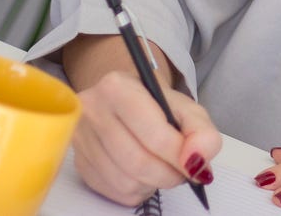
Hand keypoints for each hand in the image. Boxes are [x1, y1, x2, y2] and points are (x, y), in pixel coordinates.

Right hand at [71, 69, 223, 204]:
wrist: (124, 100)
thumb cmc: (155, 103)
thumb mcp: (185, 107)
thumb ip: (201, 132)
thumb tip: (198, 162)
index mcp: (117, 88)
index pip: (154, 135)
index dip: (180, 156)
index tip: (195, 164)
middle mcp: (92, 111)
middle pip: (138, 162)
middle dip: (169, 174)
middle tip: (183, 172)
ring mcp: (81, 140)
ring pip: (125, 182)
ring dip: (153, 184)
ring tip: (163, 169)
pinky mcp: (80, 164)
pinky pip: (114, 192)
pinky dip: (137, 190)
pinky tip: (144, 175)